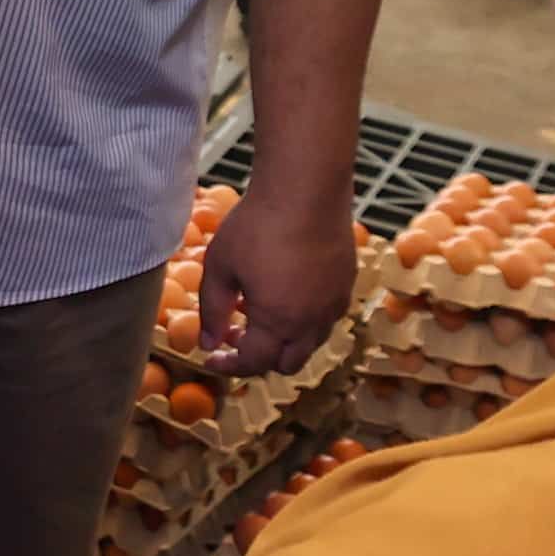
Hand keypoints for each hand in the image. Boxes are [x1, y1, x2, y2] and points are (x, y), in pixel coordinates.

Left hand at [195, 183, 355, 376]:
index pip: (253, 363)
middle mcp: (312, 321)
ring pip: (310, 342)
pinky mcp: (346, 283)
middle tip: (236, 336)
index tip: (212, 358)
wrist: (306, 189)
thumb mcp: (220, 268)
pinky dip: (303, 319)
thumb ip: (212, 311)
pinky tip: (285, 290)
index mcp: (278, 321)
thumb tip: (208, 343)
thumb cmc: (257, 225)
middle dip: (259, 359)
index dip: (229, 366)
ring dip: (283, 339)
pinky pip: (325, 317)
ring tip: (258, 310)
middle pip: (287, 363)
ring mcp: (334, 303)